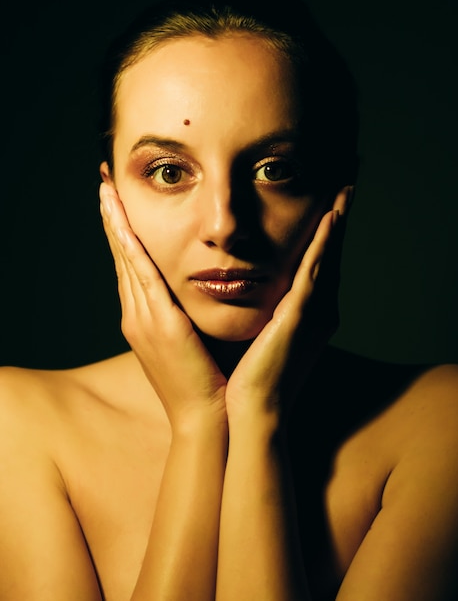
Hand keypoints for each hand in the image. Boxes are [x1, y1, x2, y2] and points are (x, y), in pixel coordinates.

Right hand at [99, 183, 227, 429]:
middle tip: (104, 187)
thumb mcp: (192, 342)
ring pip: (126, 261)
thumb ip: (187, 315)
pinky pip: (141, 277)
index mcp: (145, 320)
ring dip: (116, 225)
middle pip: (122, 259)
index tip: (119, 206)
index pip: (131, 268)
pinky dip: (130, 248)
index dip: (123, 236)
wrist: (207, 417)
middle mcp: (137, 316)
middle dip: (113, 221)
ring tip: (107, 193)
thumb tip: (195, 293)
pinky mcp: (159, 324)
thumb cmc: (207, 381)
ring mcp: (143, 320)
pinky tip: (123, 223)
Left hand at [225, 186, 352, 420]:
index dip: (327, 230)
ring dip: (337, 221)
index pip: (316, 261)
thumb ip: (264, 308)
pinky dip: (324, 245)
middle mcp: (316, 309)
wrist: (251, 411)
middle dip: (339, 216)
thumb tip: (249, 287)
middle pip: (329, 253)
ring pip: (326, 256)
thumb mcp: (260, 333)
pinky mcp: (300, 318)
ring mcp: (311, 313)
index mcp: (305, 311)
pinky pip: (313, 273)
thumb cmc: (250, 376)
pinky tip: (330, 218)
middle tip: (347, 181)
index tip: (329, 199)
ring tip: (346, 187)